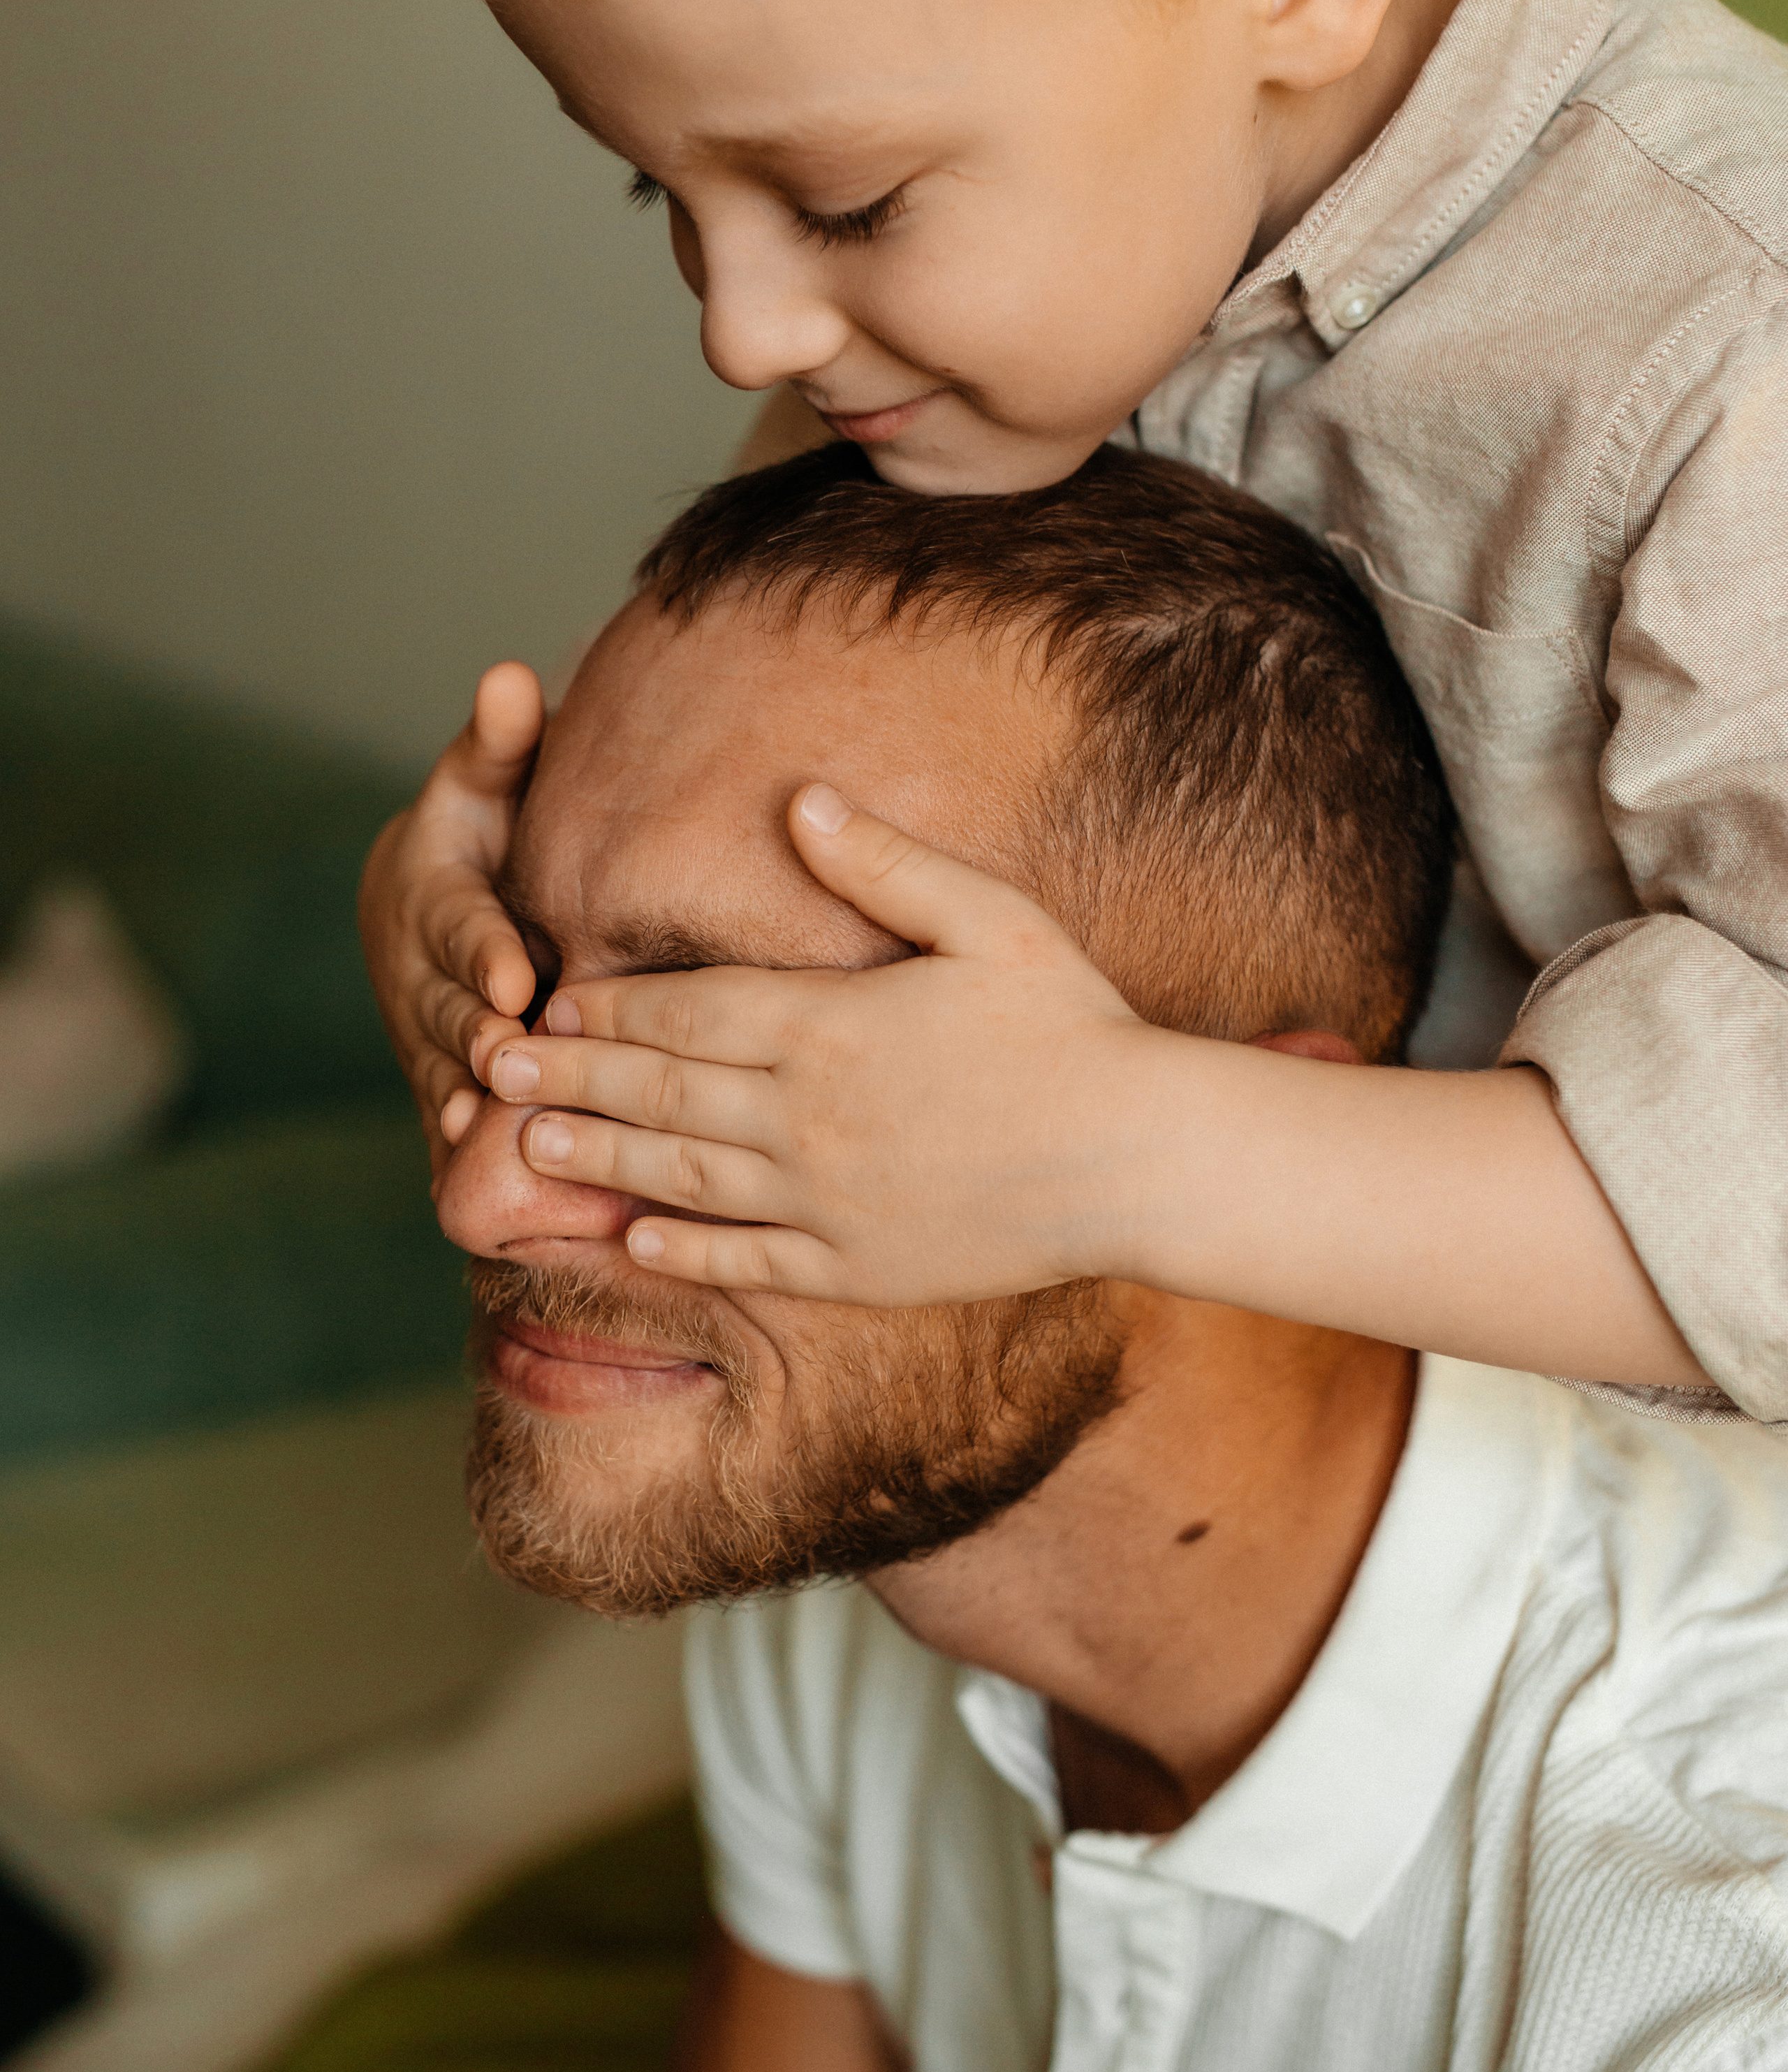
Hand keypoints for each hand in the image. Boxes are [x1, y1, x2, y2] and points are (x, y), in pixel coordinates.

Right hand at [359, 661, 543, 1168]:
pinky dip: (453, 1137)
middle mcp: (417, 968)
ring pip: (441, 1063)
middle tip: (515, 1058)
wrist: (423, 899)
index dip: (483, 953)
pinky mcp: (434, 1069)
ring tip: (494, 1117)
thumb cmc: (480, 828)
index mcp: (432, 894)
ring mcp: (421, 1026)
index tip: (514, 979)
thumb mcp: (485, 780)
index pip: (459, 925)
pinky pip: (441, 1105)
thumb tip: (515, 674)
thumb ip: (503, 742)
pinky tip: (470, 1169)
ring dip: (464, 1092)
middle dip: (477, 1034)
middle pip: (448, 1004)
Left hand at [485, 784, 1164, 1299]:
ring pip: (683, 1178)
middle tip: (490, 1068)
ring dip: (600, 1157)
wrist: (1139, 1161)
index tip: (548, 997)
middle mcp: (806, 1120)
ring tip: (530, 1144)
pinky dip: (682, 1250)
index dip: (609, 1005)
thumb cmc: (1074, 1026)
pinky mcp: (860, 1271)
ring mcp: (828, 1204)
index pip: (685, 1011)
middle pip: (662, 1092)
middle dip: (572, 1076)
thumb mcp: (989, 917)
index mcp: (827, 1027)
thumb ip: (884, 863)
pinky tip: (631, 1238)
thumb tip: (797, 800)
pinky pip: (749, 1259)